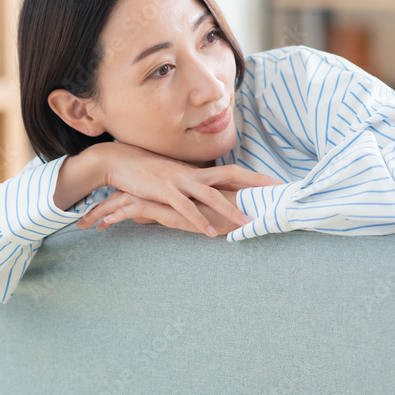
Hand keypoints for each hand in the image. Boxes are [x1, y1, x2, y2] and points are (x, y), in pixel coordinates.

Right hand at [85, 142, 284, 236]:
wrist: (119, 161)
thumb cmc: (148, 172)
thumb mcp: (175, 177)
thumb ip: (191, 185)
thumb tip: (207, 192)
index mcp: (197, 171)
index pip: (232, 171)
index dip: (254, 176)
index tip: (275, 182)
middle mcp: (193, 173)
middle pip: (231, 175)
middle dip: (254, 183)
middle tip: (275, 192)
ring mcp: (180, 182)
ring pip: (212, 195)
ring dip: (230, 210)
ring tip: (247, 223)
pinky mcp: (164, 192)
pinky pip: (186, 208)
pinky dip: (199, 221)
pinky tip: (210, 233)